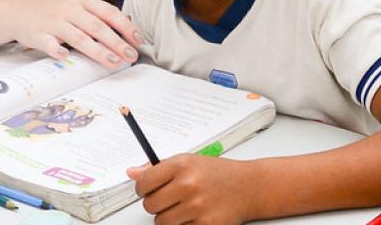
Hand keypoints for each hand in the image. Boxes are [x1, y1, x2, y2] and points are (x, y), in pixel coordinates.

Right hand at [5, 0, 142, 68]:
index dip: (125, 26)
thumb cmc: (50, 8)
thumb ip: (97, 13)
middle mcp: (69, 9)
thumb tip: (126, 24)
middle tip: (131, 56)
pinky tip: (67, 57)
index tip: (138, 40)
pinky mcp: (37, 34)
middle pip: (97, 26)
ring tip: (113, 62)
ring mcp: (53, 21)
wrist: (15, 9)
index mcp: (81, 0)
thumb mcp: (74, 3)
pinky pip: (49, 43)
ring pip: (79, 37)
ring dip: (98, 51)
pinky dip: (57, 50)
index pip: (108, 12)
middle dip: (117, 42)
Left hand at [128, 155, 252, 224]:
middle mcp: (188, 185)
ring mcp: (197, 207)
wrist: (249, 186)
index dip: (141, 188)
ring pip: (162, 222)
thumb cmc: (218, 173)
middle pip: (150, 205)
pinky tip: (194, 215)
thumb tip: (132, 173)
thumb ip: (158, 168)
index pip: (144, 182)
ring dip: (168, 218)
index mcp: (181, 165)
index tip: (146, 190)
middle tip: (168, 199)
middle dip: (156, 204)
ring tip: (182, 208)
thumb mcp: (188, 161)